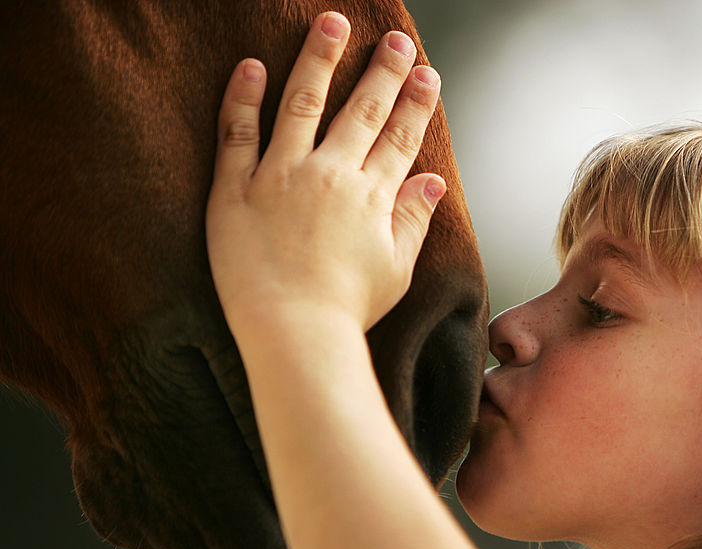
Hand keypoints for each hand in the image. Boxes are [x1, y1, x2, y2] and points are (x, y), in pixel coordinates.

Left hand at [206, 12, 444, 341]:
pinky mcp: (235, 189)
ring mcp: (281, 176)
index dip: (416, 104)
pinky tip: (253, 65)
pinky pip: (237, 133)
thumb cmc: (347, 309)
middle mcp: (330, 175)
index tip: (427, 75)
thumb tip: (435, 182)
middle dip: (383, 71)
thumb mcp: (396, 267)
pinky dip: (244, 96)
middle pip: (362, 110)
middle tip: (397, 40)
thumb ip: (413, 219)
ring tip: (331, 22)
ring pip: (302, 103)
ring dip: (319, 59)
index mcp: (371, 196)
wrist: (295, 333)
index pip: (400, 138)